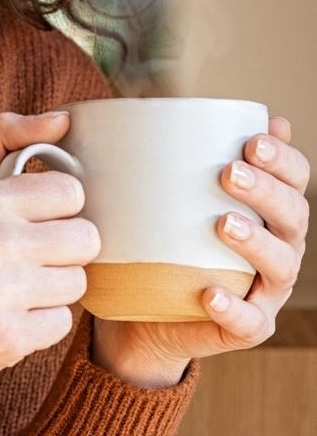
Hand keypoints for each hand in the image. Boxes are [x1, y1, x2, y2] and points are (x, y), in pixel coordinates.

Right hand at [0, 110, 98, 435]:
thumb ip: (5, 139)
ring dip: (52, 291)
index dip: (57, 210)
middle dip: (62, 252)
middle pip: (85, 239)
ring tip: (13, 292)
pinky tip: (8, 320)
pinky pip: (63, 324)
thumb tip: (63, 119)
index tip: (31, 222)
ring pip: (78, 283)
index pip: (71, 192)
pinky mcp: (7, 338)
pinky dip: (40, 326)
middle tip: (25, 261)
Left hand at [92, 115, 309, 381]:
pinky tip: (210, 294)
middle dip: (267, 191)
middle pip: (294, 215)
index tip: (253, 139)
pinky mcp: (246, 328)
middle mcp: (278, 247)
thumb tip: (166, 108)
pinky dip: (233, 308)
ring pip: (281, 266)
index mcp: (269, 210)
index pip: (294, 178)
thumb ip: (177, 157)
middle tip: (230, 172)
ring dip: (257, 243)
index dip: (283, 158)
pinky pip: (249, 322)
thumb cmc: (160, 240)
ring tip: (223, 224)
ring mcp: (265, 290)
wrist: (142, 312)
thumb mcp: (165, 196)